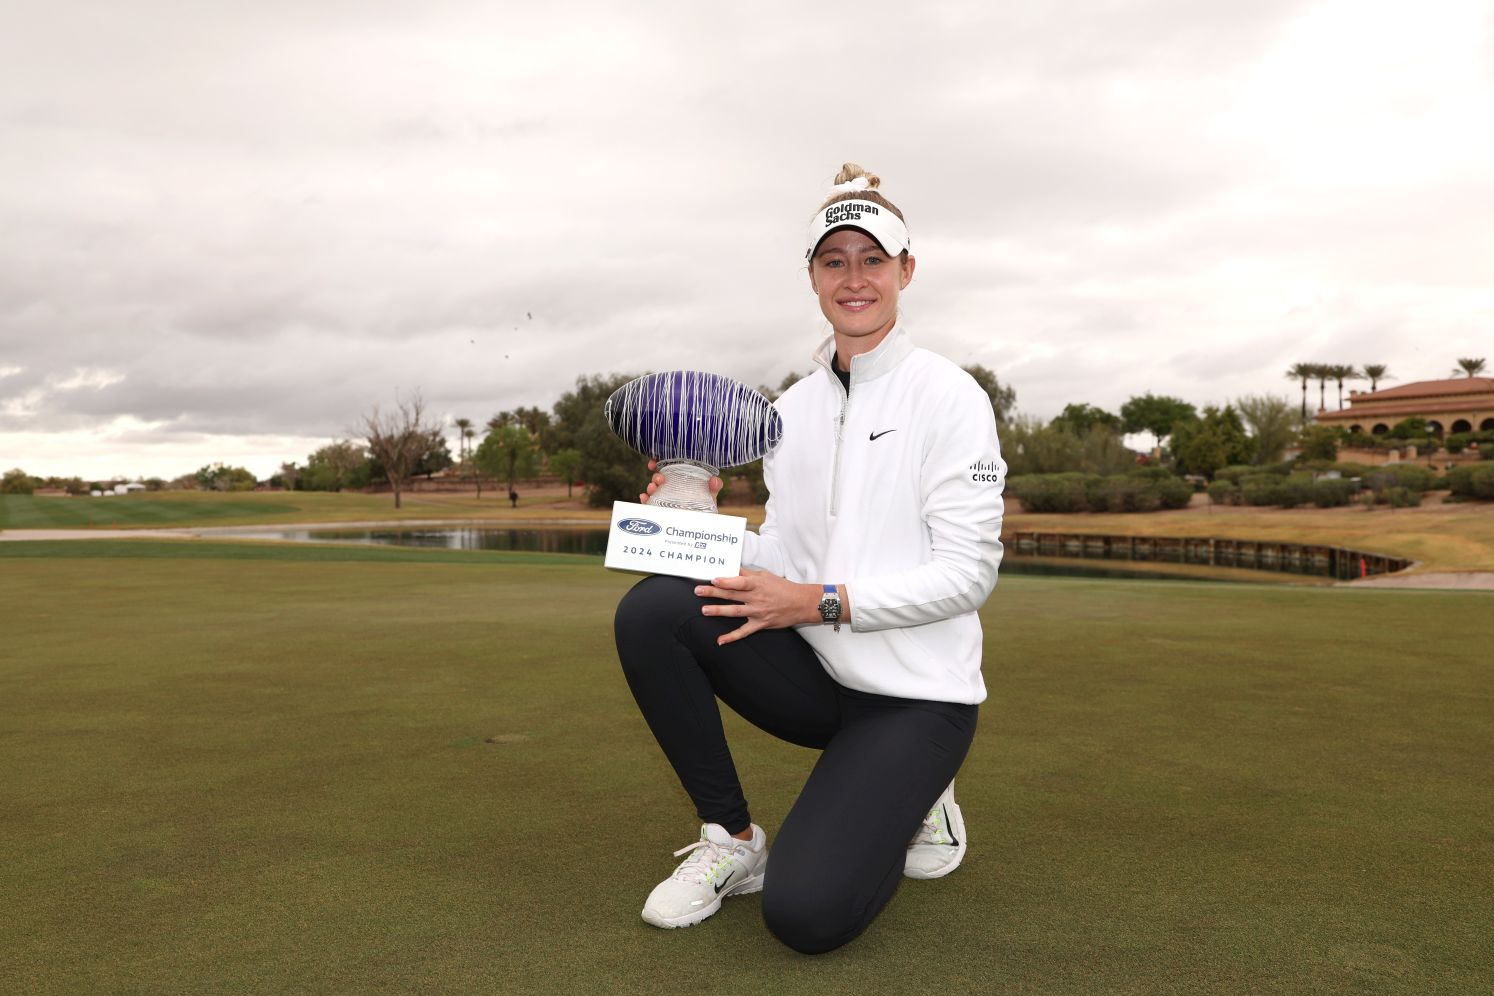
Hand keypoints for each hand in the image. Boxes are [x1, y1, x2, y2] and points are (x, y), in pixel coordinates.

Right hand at [639, 458, 723, 503]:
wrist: (702, 524)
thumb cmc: (705, 506)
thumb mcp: (710, 495)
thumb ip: (714, 487)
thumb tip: (714, 480)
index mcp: (680, 478)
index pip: (668, 467)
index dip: (660, 461)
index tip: (655, 461)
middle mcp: (670, 486)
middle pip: (659, 477)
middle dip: (656, 476)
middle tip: (659, 479)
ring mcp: (663, 498)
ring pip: (653, 489)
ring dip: (650, 486)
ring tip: (652, 488)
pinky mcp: (659, 509)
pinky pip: (648, 504)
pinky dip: (645, 500)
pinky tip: (644, 498)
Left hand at [694, 570, 820, 645]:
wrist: (801, 603)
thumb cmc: (783, 587)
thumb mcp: (766, 576)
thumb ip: (748, 573)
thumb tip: (732, 568)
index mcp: (758, 584)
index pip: (740, 581)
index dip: (726, 580)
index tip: (713, 579)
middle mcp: (756, 598)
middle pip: (732, 595)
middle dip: (714, 592)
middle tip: (698, 591)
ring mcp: (758, 612)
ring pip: (735, 611)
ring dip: (718, 611)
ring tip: (704, 610)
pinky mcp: (760, 624)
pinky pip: (744, 632)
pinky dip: (732, 637)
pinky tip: (720, 640)